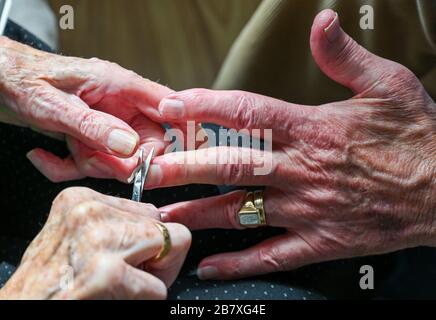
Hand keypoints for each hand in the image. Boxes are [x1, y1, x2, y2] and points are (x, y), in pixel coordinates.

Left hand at [0, 36, 170, 181]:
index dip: (175, 133)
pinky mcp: (92, 136)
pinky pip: (94, 161)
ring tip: (63, 154)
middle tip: (95, 164)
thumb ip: (93, 126)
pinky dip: (68, 167)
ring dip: (89, 165)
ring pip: (118, 158)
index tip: (160, 161)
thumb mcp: (57, 106)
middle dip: (119, 162)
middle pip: (146, 142)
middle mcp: (119, 104)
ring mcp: (107, 122)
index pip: (167, 107)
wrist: (1, 80)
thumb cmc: (25, 80)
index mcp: (121, 85)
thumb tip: (129, 146)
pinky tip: (44, 157)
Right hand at [0, 187, 190, 298]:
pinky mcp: (106, 274)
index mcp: (80, 198)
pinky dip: (145, 299)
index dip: (146, 240)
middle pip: (162, 226)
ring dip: (155, 276)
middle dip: (158, 254)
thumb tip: (158, 223)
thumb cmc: (50, 282)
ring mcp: (97, 240)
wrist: (26, 308)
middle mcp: (88, 212)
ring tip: (122, 287)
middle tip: (133, 275)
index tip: (128, 257)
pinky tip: (115, 298)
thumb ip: (114, 223)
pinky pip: (157, 287)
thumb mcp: (76, 236)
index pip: (148, 210)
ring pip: (170, 249)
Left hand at [146, 10, 435, 279]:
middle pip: (231, 165)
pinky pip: (272, 255)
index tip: (173, 106)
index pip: (247, 113)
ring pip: (242, 211)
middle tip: (148, 170)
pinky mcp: (321, 241)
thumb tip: (321, 22)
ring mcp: (308, 209)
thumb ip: (345, 56)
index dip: (206, 107)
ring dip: (200, 214)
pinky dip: (240, 262)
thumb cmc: (417, 139)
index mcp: (313, 129)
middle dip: (185, 167)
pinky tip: (212, 266)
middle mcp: (303, 170)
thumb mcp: (388, 85)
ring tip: (165, 217)